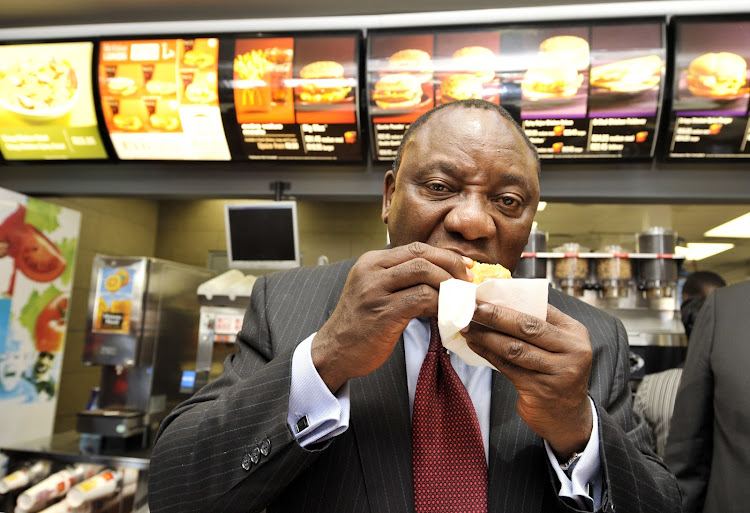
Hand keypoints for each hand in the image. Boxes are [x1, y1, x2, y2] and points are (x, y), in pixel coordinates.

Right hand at [312, 242, 472, 392]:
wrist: (334, 350)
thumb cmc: (361, 323)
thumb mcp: (375, 290)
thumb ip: (400, 278)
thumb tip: (441, 274)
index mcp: (371, 261)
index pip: (416, 248)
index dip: (445, 256)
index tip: (464, 268)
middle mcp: (371, 271)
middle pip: (422, 256)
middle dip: (451, 267)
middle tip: (467, 284)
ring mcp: (375, 291)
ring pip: (424, 273)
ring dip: (449, 286)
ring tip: (460, 300)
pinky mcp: (383, 313)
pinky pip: (421, 299)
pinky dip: (441, 305)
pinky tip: (448, 315)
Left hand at [461, 302, 592, 459]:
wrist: (568, 417)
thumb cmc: (556, 371)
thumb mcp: (558, 345)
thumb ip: (538, 325)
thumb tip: (498, 301)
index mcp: (575, 333)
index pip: (541, 308)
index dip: (511, 300)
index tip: (486, 294)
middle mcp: (572, 351)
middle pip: (528, 327)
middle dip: (496, 315)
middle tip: (472, 307)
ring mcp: (558, 372)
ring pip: (515, 348)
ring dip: (486, 335)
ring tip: (467, 326)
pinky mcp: (540, 390)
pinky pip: (508, 367)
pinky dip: (488, 354)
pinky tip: (475, 345)